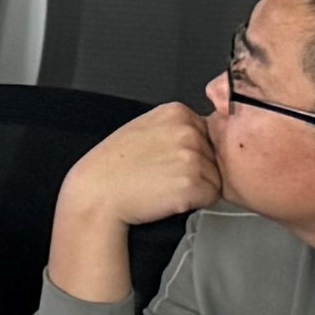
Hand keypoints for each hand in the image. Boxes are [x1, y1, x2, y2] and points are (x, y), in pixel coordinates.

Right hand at [58, 103, 222, 240]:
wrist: (98, 193)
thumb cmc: (114, 166)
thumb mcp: (143, 127)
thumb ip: (174, 127)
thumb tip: (203, 135)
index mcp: (176, 111)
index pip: (207, 134)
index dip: (191, 152)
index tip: (168, 159)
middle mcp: (188, 130)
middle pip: (215, 155)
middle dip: (197, 169)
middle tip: (163, 174)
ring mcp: (192, 156)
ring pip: (216, 176)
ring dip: (197, 187)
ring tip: (164, 185)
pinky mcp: (193, 183)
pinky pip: (212, 196)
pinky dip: (196, 203)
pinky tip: (169, 197)